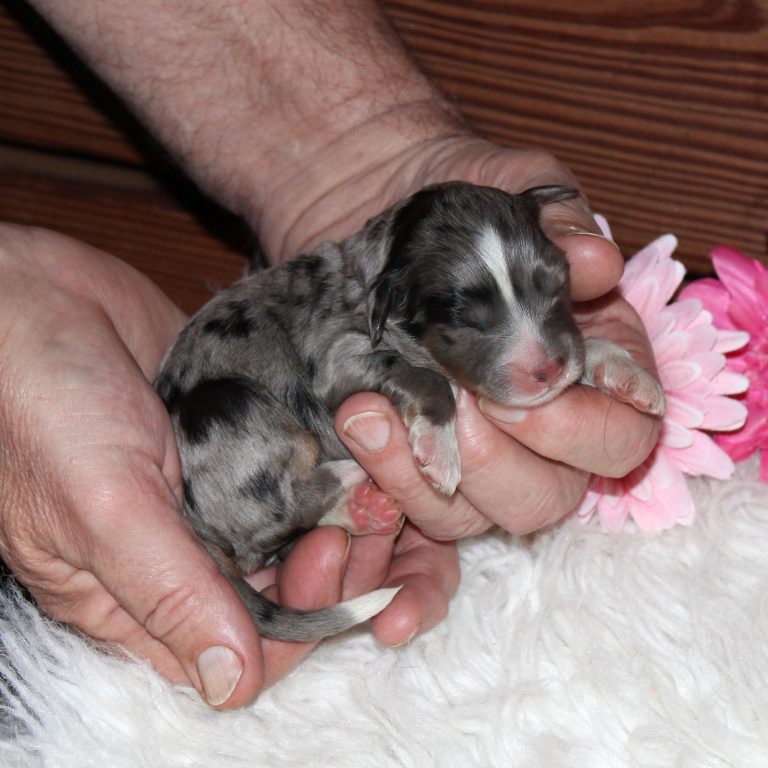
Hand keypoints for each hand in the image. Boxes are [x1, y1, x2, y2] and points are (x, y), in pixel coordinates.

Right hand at [0, 225, 457, 706]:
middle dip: (327, 567)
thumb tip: (231, 685)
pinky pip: (286, 469)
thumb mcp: (102, 506)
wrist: (35, 296)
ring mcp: (206, 492)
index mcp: (132, 590)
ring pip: (287, 530)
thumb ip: (168, 592)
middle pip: (271, 589)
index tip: (333, 568)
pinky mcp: (227, 440)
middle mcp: (175, 548)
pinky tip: (355, 449)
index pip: (230, 644)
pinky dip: (322, 467)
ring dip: (334, 517)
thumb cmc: (41, 403)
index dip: (292, 626)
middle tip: (363, 519)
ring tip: (371, 482)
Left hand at [315, 139, 662, 540]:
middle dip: (498, 463)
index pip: (623, 437)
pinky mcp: (416, 465)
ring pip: (475, 517)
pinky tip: (359, 422)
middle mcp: (542, 430)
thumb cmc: (461, 213)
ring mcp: (475, 456)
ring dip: (427, 478)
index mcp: (591, 370)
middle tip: (458, 404)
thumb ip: (559, 222)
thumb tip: (595, 261)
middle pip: (550, 497)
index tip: (523, 390)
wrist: (371, 218)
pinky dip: (385, 478)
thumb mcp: (514, 190)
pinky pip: (411, 508)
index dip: (582, 430)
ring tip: (375, 413)